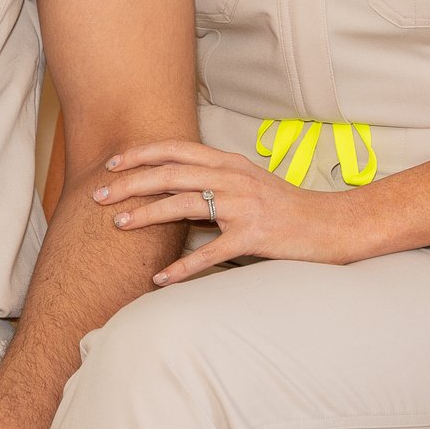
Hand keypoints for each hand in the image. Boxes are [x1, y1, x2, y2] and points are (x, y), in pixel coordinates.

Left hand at [92, 138, 368, 284]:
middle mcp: (234, 178)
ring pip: (184, 205)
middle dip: (130, 183)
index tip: (111, 163)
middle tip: (98, 195)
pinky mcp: (254, 237)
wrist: (331, 225)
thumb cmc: (287, 207)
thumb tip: (173, 185)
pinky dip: (183, 267)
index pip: (177, 150)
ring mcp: (244, 207)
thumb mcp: (249, 183)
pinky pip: (211, 253)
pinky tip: (161, 278)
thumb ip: (215, 180)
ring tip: (118, 225)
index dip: (141, 154)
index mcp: (230, 163)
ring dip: (146, 215)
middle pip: (171, 174)